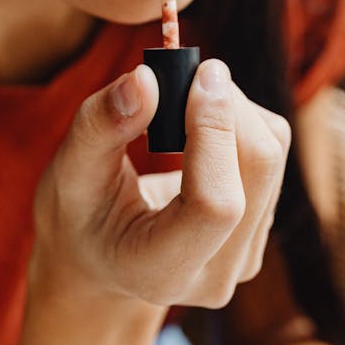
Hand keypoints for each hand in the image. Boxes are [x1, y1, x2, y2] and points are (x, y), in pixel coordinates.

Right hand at [29, 58, 290, 310]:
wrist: (103, 256)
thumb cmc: (83, 213)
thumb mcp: (72, 171)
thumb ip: (101, 125)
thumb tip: (144, 78)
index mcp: (162, 270)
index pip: (216, 203)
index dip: (215, 130)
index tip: (199, 73)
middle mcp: (217, 274)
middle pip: (258, 167)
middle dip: (228, 104)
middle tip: (186, 70)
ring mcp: (245, 254)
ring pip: (271, 153)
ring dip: (234, 107)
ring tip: (182, 102)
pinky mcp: (260, 226)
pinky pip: (272, 152)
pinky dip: (240, 120)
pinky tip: (198, 125)